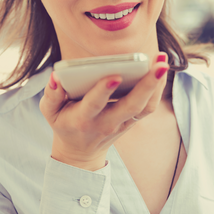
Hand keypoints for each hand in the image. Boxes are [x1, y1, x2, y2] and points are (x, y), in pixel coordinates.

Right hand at [39, 52, 169, 170]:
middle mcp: (107, 122)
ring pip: (145, 107)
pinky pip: (148, 107)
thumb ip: (50, 94)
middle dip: (147, 84)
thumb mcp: (50, 112)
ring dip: (157, 85)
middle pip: (131, 106)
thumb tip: (57, 77)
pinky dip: (157, 89)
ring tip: (163, 61)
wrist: (80, 152)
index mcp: (83, 119)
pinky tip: (161, 69)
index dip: (103, 91)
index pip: (95, 104)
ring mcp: (122, 123)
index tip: (114, 75)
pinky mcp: (132, 121)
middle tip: (160, 64)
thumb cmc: (64, 124)